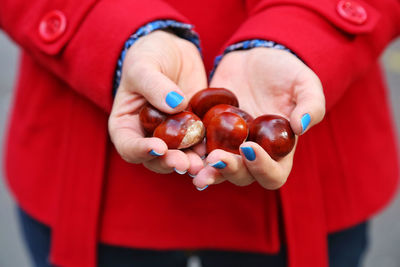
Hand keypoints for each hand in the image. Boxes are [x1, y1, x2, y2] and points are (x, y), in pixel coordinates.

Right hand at [109, 30, 206, 174]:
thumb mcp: (144, 66)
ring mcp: (172, 137)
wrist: (173, 52)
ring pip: (180, 157)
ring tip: (202, 165)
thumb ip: (154, 85)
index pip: (129, 146)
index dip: (142, 151)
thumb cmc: (148, 56)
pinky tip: (218, 152)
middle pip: (155, 159)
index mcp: (126, 125)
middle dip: (170, 162)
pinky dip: (208, 150)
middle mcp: (148, 137)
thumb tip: (176, 105)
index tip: (159, 147)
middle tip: (184, 164)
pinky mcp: (194, 131)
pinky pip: (200, 144)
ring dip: (191, 163)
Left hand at [193, 48, 324, 189]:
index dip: (263, 169)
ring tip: (193, 167)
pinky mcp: (208, 131)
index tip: (251, 148)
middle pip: (241, 176)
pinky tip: (178, 147)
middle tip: (216, 158)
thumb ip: (311, 104)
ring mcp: (228, 144)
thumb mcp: (304, 83)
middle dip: (229, 170)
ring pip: (217, 168)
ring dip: (206, 170)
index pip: (273, 174)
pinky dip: (189, 150)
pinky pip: (198, 147)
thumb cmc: (285, 71)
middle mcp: (252, 154)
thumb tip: (300, 127)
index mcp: (278, 150)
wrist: (254, 56)